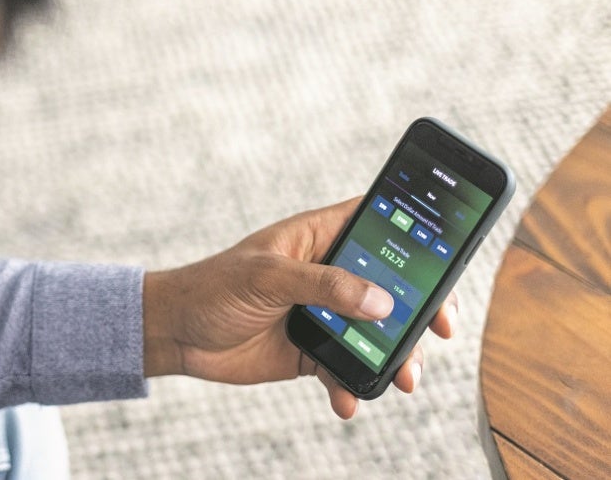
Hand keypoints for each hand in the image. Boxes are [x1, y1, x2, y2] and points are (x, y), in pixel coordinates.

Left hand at [142, 198, 459, 418]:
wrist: (176, 334)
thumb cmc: (213, 286)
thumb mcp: (267, 277)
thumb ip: (323, 286)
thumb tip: (381, 302)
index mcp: (319, 238)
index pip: (379, 224)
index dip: (418, 237)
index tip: (448, 263)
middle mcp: (328, 274)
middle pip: (391, 286)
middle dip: (420, 310)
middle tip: (441, 332)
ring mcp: (322, 314)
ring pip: (375, 333)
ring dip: (395, 357)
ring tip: (403, 380)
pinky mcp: (310, 352)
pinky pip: (345, 369)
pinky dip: (352, 386)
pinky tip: (348, 400)